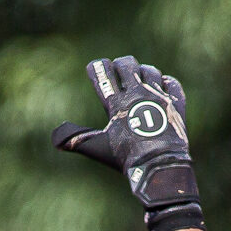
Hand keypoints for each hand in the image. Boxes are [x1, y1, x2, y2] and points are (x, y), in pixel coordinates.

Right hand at [52, 56, 202, 230]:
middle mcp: (138, 94)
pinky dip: (166, 82)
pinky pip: (172, 84)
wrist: (159, 167)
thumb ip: (75, 139)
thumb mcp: (97, 148)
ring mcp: (159, 97)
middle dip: (121, 64)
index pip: (103, 75)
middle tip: (118, 68)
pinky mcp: (176, 104)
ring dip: (143, 72)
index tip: (93, 66)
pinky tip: (162, 84)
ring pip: (151, 72)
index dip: (96, 67)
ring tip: (140, 77)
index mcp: (116, 103)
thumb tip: (55, 139)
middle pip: (128, 65)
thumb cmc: (125, 158)